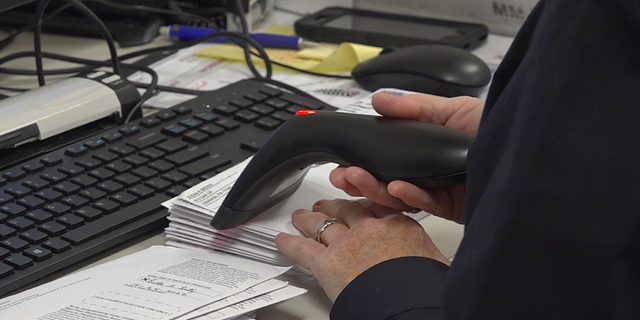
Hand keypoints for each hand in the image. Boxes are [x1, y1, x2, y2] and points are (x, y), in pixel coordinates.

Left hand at [274, 199, 448, 301]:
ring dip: (308, 220)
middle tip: (325, 205)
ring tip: (300, 217)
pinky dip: (289, 243)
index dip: (362, 203)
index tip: (359, 203)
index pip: (376, 206)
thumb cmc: (424, 286)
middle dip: (333, 206)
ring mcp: (346, 244)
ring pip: (321, 225)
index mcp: (398, 225)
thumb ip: (428, 256)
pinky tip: (281, 239)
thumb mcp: (436, 263)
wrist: (409, 304)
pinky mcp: (327, 263)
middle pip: (345, 210)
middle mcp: (369, 229)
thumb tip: (439, 265)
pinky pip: (302, 249)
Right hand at [329, 93, 483, 223]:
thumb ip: (414, 107)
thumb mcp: (452, 108)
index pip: (386, 157)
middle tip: (343, 175)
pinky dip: (410, 196)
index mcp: (425, 147)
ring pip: (400, 196)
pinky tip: (398, 187)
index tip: (345, 160)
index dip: (364, 161)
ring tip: (359, 180)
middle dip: (361, 180)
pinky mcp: (454, 207)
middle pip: (386, 180)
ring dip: (376, 189)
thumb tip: (380, 100)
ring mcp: (440, 190)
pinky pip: (426, 204)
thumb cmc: (498, 126)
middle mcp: (429, 170)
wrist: (531, 148)